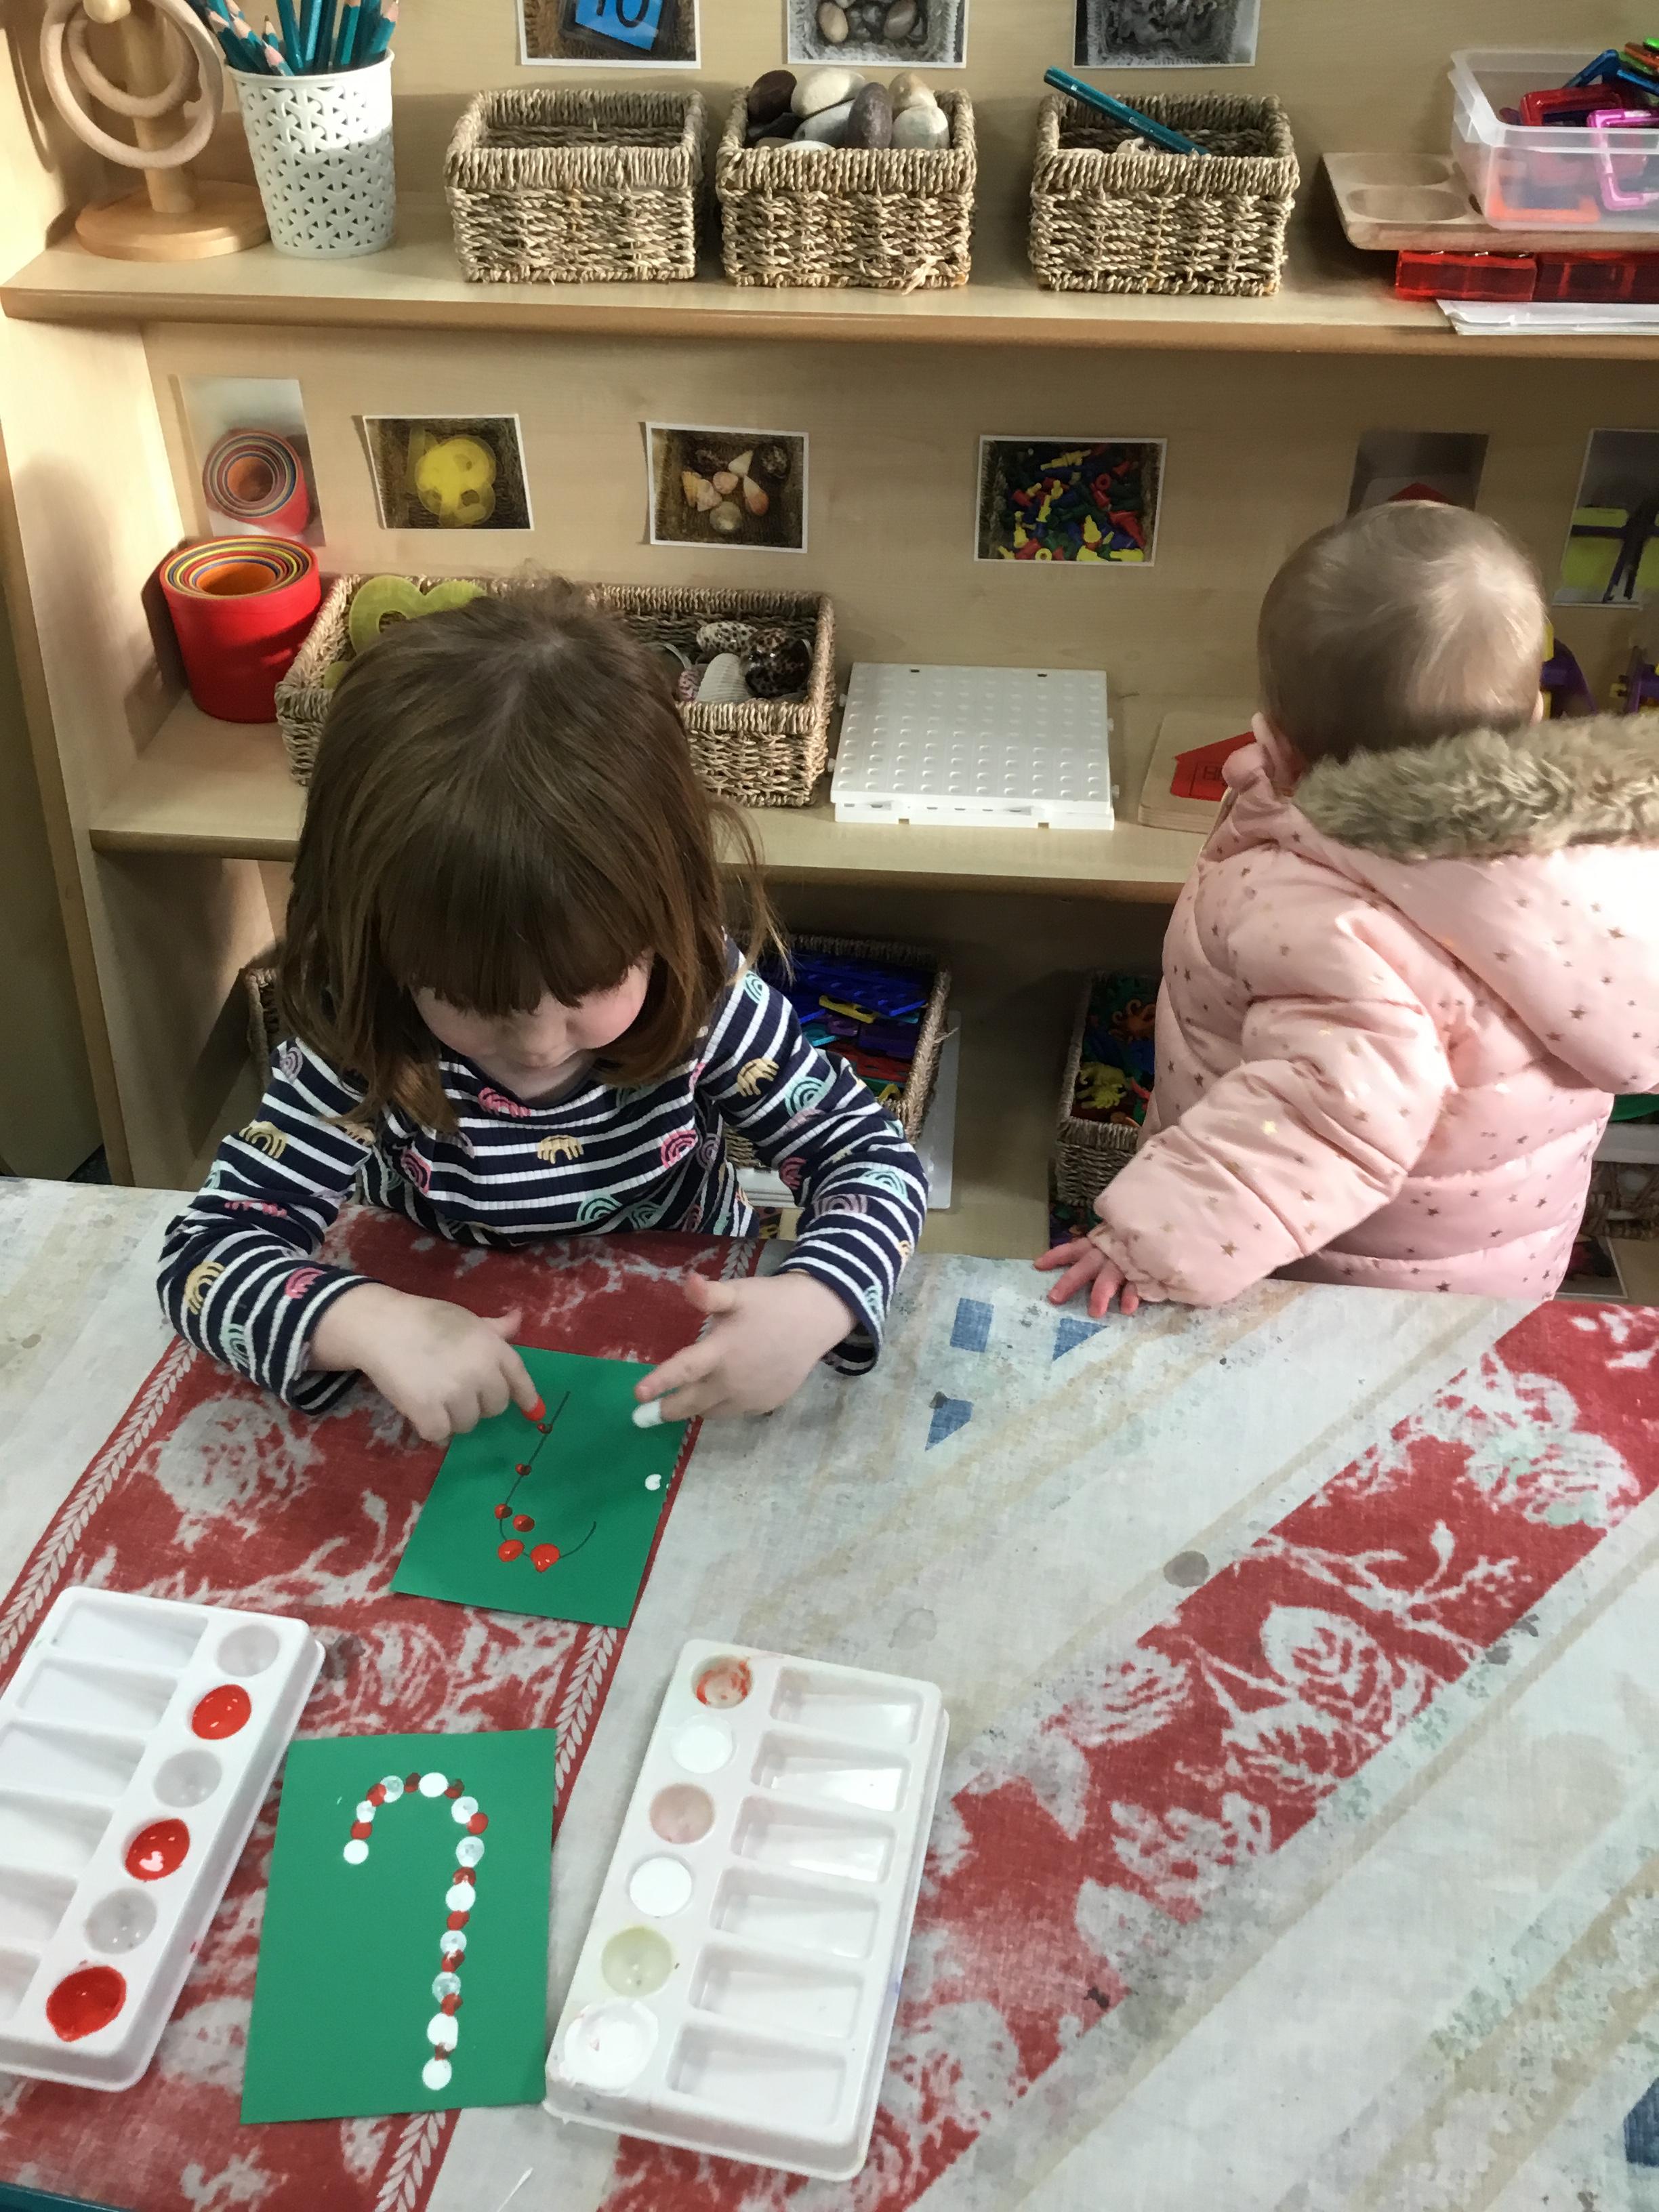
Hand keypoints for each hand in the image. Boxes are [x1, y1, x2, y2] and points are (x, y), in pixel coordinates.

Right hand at [309, 1282, 538, 1443]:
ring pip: (468, 1424)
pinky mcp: (429, 1410)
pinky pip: (441, 1434)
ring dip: (454, 1417)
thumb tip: (519, 1319)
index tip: (534, 1412)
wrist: (383, 1326)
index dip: (527, 1397)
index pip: (519, 1379)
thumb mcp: (466, 1319)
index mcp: (492, 1348)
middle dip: (479, 1403)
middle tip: (456, 1390)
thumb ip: (494, 1328)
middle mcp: (481, 1371)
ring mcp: (455, 1392)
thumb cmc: (425, 1319)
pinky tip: (422, 1413)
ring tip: (435, 1397)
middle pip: (495, 1407)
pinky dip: (432, 1429)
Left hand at [635, 1272, 853, 1421]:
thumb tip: (688, 1281)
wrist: (816, 1319)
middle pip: (690, 1404)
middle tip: (649, 1411)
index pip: (683, 1371)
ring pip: (711, 1412)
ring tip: (684, 1402)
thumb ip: (711, 1294)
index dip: (659, 1383)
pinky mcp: (765, 1405)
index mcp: (721, 1352)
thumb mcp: (740, 1292)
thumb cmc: (771, 1302)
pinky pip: (734, 1412)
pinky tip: (720, 1394)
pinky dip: (721, 1407)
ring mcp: (750, 1398)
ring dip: (695, 1409)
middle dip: (668, 1409)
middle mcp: (733, 1381)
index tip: (637, 1395)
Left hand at [1034, 1235, 1144, 1317]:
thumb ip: (1098, 1251)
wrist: (1166, 1229)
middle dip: (1070, 1282)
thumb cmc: (1135, 1241)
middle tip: (1054, 1299)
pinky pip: (1138, 1284)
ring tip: (1094, 1313)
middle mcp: (1109, 1253)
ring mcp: (1127, 1262)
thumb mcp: (1114, 1239)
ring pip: (1110, 1277)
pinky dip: (1132, 1295)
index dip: (1056, 1256)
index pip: (1073, 1249)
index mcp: (1099, 1244)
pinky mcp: (1146, 1271)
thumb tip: (1068, 1266)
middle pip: (1085, 1267)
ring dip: (1100, 1293)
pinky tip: (1127, 1309)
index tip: (1037, 1265)